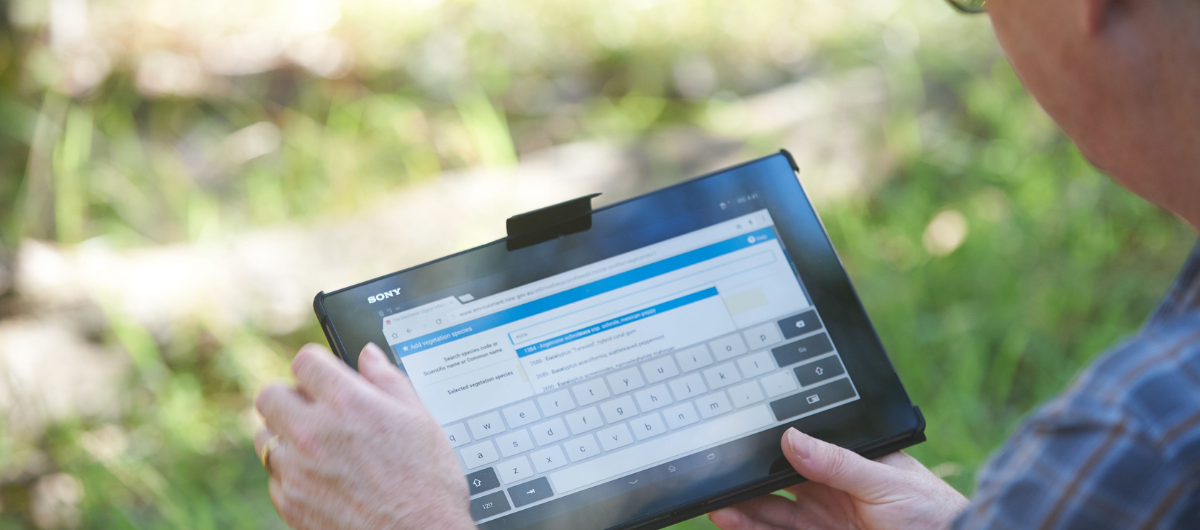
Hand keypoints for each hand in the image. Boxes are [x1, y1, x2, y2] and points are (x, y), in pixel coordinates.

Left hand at [254, 343, 473, 529]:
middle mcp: (313, 433)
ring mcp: (297, 471)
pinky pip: (275, 478)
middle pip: (270, 396)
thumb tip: (368, 356)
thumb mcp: (420, 419)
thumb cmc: (428, 482)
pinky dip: (293, 475)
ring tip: (320, 448)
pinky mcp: (290, 504)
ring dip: (287, 437)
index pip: (304, 362)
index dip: (317, 366)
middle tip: (314, 408)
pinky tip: (323, 479)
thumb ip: (388, 380)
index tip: (325, 376)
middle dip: (290, 397)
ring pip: (266, 438)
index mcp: (347, 403)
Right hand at [708, 428, 967, 529]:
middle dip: (746, 482)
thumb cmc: (932, 512)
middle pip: (777, 484)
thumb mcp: (886, 481)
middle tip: (718, 478)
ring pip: (772, 514)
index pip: (800, 450)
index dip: (768, 448)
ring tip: (717, 506)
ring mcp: (822, 521)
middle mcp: (829, 491)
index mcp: (847, 464)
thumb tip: (792, 437)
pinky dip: (751, 529)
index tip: (738, 444)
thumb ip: (837, 462)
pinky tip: (732, 523)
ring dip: (743, 510)